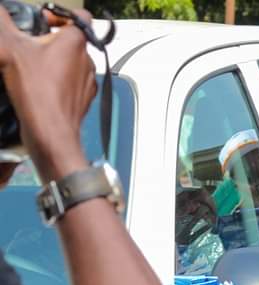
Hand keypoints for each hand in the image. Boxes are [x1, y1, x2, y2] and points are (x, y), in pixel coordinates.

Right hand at [0, 7, 97, 181]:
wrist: (52, 133)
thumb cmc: (36, 89)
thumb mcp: (10, 50)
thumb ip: (2, 25)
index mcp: (76, 42)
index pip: (80, 17)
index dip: (61, 14)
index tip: (42, 20)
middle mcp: (88, 60)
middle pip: (72, 41)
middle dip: (51, 40)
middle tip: (29, 45)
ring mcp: (88, 82)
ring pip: (71, 63)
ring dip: (54, 61)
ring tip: (31, 67)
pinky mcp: (84, 100)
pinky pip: (71, 83)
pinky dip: (57, 81)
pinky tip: (39, 87)